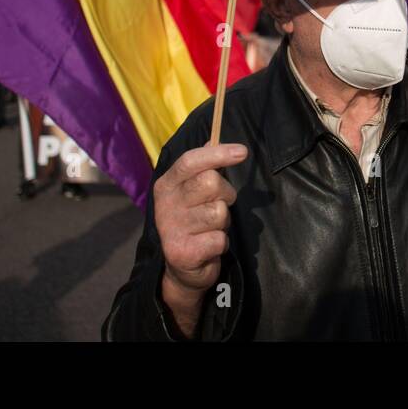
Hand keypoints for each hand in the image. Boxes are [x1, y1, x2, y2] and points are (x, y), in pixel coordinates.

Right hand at [154, 142, 246, 302]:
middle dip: (226, 194)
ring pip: (219, 212)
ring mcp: (171, 229)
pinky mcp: (182, 252)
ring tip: (210, 228)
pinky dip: (221, 243)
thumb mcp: (193, 192)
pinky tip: (208, 246)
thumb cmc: (193, 221)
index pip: (190, 161)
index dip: (218, 154)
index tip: (242, 151)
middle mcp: (165, 204)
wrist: (183, 267)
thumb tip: (212, 141)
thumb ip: (202, 168)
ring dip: (223, 222)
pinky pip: (220, 238)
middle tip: (219, 204)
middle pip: (211, 183)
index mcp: (166, 185)